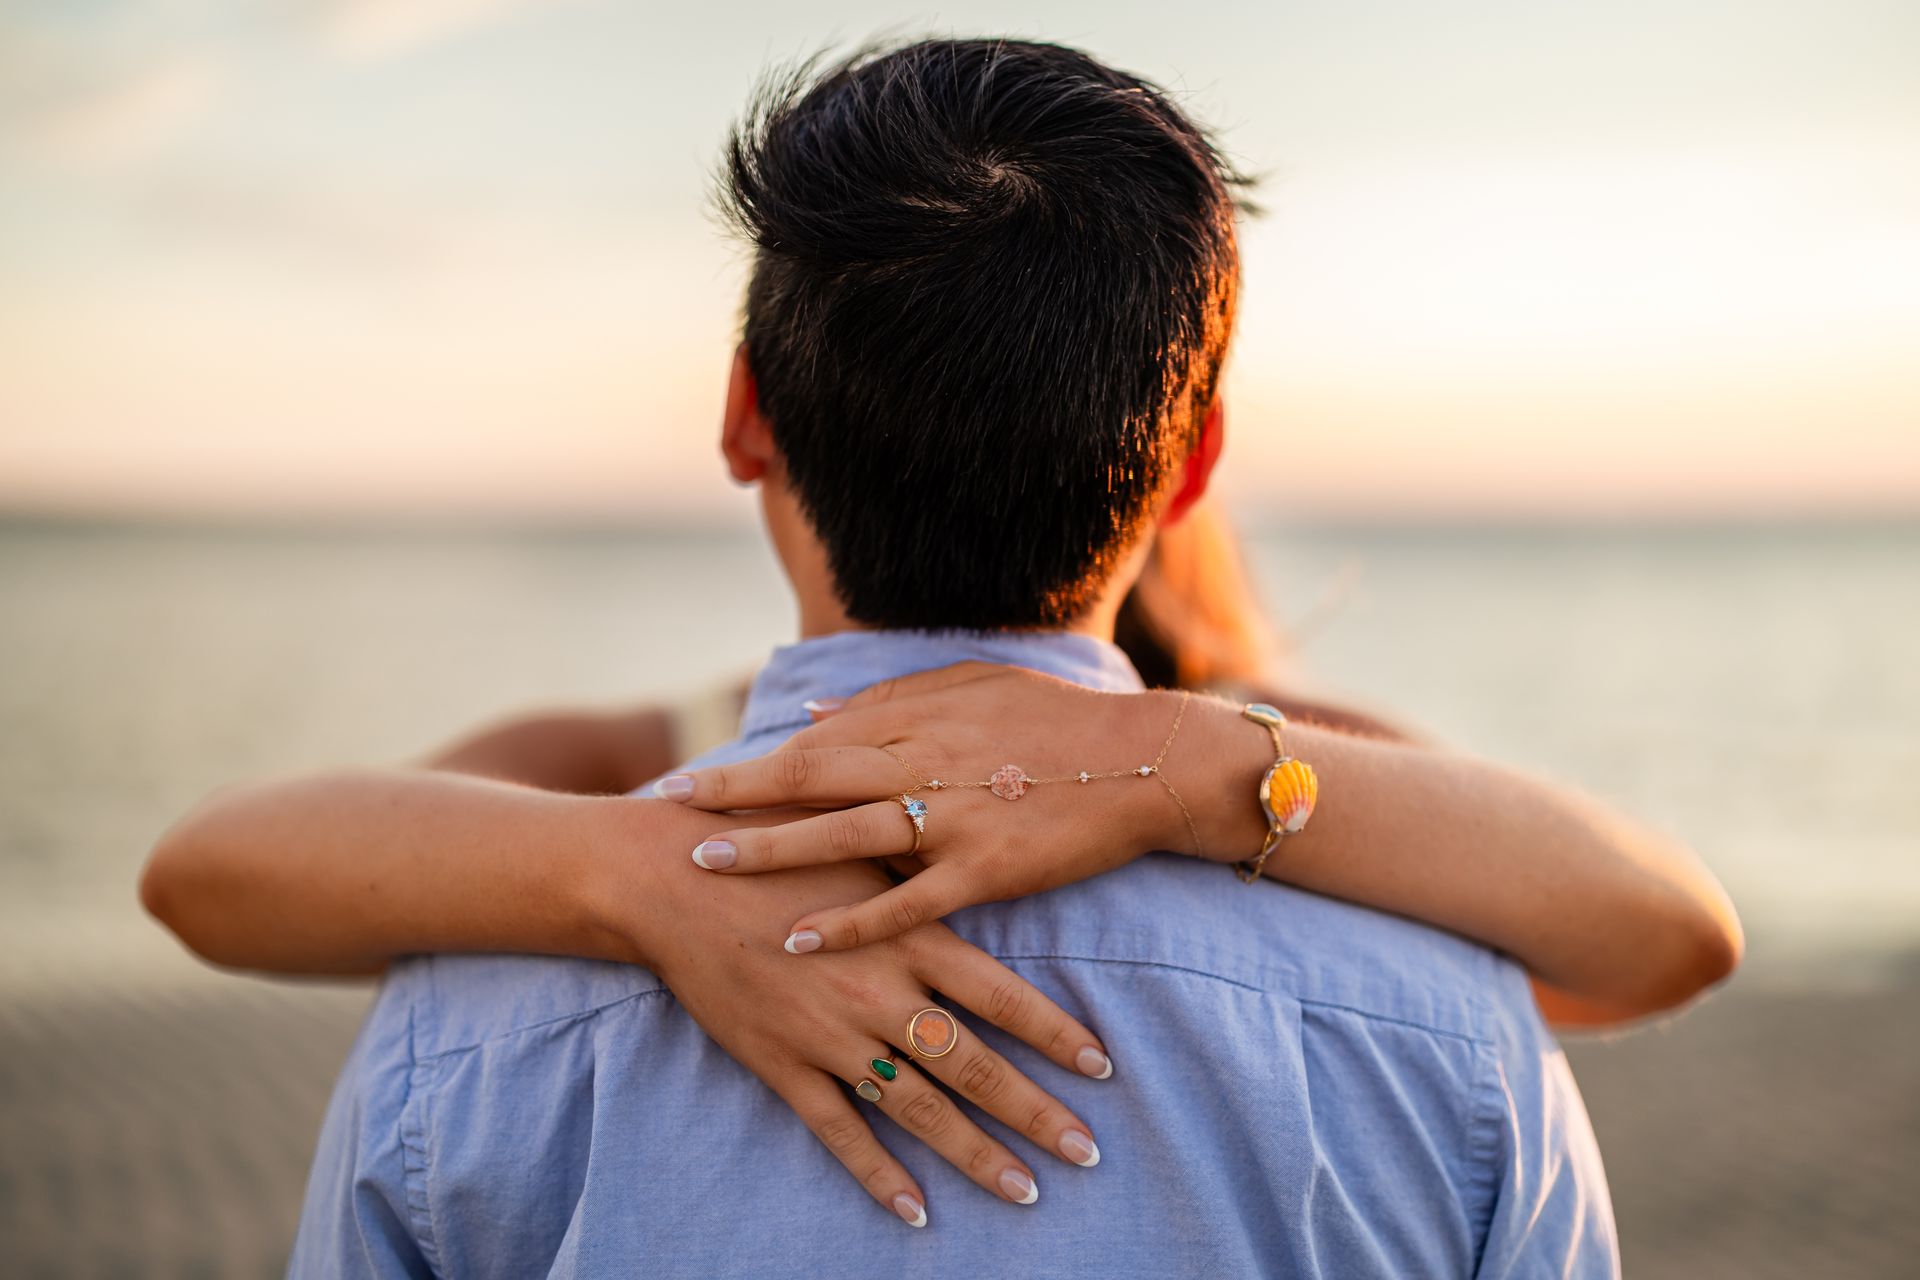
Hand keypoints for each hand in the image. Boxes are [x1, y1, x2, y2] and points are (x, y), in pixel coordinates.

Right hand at [600, 809, 1113, 1226]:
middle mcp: (881, 993)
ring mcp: (832, 1036)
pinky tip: (917, 1212)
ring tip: (1027, 1191)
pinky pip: (840, 1133)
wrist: (674, 879)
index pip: (1001, 996)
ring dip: (977, 1155)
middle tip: (1088, 1152)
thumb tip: (982, 871)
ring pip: (920, 1110)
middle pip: (975, 1065)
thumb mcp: (860, 845)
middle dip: (1037, 1113)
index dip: (1055, 1033)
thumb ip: (920, 876)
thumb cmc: (774, 845)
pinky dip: (879, 1176)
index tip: (1102, 1068)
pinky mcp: (783, 1064)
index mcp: (908, 935)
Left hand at [655, 664, 1265, 951]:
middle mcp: (926, 764)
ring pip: (844, 835)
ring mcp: (954, 818)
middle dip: (734, 799)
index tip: (686, 783)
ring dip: (772, 850)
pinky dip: (850, 920)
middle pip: (811, 781)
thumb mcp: (972, 686)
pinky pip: (905, 902)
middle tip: (667, 815)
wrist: (1146, 759)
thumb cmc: (1058, 719)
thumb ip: (888, 701)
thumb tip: (811, 717)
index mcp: (918, 723)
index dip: (746, 768)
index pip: (811, 747)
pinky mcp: (987, 869)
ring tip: (707, 865)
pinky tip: (798, 937)